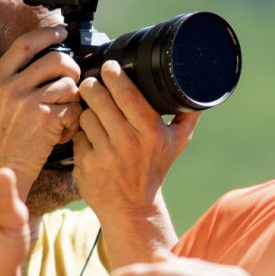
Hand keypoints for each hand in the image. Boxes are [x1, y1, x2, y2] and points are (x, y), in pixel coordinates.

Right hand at [0, 25, 81, 197]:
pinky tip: (63, 130)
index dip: (47, 34)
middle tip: (72, 79)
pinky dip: (74, 120)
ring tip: (65, 112)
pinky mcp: (46, 120)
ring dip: (73, 98)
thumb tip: (20, 70)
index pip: (25, 44)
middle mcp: (10, 88)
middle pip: (55, 59)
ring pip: (68, 84)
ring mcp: (28, 103)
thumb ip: (1, 87)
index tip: (60, 33)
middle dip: (71, 68)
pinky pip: (73, 109)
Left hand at [73, 60, 197, 221]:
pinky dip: (80, 134)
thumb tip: (198, 90)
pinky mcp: (85, 165)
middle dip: (92, 86)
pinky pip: (77, 136)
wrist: (132, 208)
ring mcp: (104, 155)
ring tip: (94, 114)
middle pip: (100, 99)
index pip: (127, 95)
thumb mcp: (175, 144)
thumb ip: (187, 116)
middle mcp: (127, 143)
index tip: (109, 67)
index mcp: (150, 132)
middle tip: (92, 83)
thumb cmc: (153, 171)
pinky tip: (90, 138)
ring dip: (86, 111)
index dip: (114, 76)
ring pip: (85, 115)